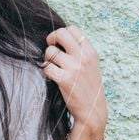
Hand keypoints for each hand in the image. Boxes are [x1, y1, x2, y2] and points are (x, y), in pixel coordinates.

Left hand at [41, 25, 107, 139]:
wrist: (92, 110)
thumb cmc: (88, 87)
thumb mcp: (91, 65)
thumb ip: (79, 51)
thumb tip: (58, 38)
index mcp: (91, 51)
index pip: (72, 29)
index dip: (61, 34)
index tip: (58, 44)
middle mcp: (83, 57)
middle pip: (60, 33)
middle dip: (51, 39)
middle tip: (51, 50)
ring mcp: (74, 68)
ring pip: (50, 51)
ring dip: (47, 59)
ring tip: (54, 68)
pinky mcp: (64, 79)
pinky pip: (46, 67)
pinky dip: (46, 71)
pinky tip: (52, 77)